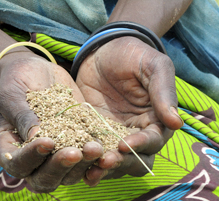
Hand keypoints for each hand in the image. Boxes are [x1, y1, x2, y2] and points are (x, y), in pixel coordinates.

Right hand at [0, 52, 103, 191]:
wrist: (35, 72)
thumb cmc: (15, 81)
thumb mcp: (12, 95)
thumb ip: (21, 115)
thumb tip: (34, 137)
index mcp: (9, 148)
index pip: (18, 163)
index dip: (32, 157)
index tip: (47, 141)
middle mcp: (33, 158)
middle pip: (44, 177)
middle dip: (60, 167)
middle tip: (75, 153)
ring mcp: (55, 153)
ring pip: (68, 173)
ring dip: (82, 165)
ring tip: (95, 148)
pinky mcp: (75, 143)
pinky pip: (85, 157)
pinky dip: (96, 156)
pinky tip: (105, 146)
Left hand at [75, 36, 183, 184]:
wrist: (104, 50)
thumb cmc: (134, 55)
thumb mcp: (154, 66)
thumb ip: (164, 92)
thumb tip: (177, 123)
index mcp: (155, 120)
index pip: (153, 140)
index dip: (141, 145)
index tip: (124, 144)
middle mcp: (135, 132)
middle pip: (134, 159)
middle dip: (121, 162)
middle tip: (105, 161)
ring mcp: (112, 133)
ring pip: (113, 160)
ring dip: (103, 167)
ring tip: (89, 170)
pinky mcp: (92, 130)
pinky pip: (91, 149)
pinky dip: (85, 159)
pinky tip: (74, 162)